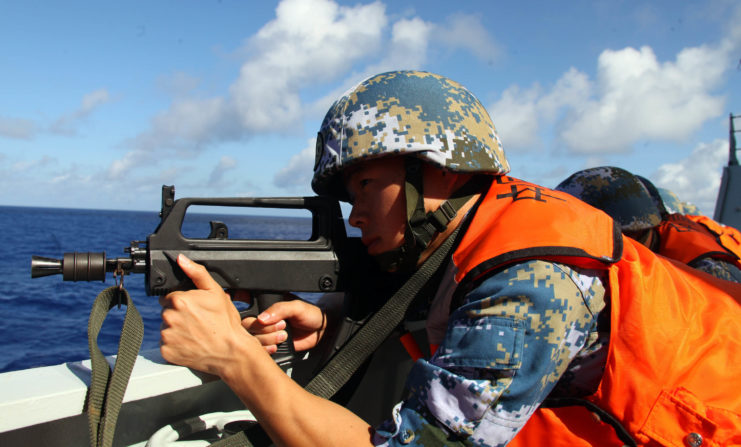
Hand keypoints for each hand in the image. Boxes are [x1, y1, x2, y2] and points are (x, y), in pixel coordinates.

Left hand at [159, 254, 261, 375]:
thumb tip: (181, 260)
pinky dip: (175, 345)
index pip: (171, 297)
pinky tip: (190, 343)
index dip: (184, 302)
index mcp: (179, 300)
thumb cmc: (225, 323)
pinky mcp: (166, 351)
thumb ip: (197, 273)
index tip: (195, 310)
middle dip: (179, 315)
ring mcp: (167, 336)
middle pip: (167, 312)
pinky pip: (166, 344)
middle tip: (197, 321)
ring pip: (166, 328)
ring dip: (176, 330)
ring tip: (195, 333)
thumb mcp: (216, 292)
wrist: (230, 352)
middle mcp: (169, 317)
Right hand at [242, 299, 327, 352]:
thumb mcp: (297, 307)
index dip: (253, 318)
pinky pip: (261, 350)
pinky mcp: (271, 346)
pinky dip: (267, 350)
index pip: (250, 312)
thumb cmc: (311, 314)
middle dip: (263, 329)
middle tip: (282, 326)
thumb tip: (261, 318)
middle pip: (248, 327)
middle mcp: (265, 321)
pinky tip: (277, 346)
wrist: (321, 330)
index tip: (264, 321)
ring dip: (267, 339)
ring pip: (253, 340)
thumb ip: (279, 309)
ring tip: (284, 336)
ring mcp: (267, 334)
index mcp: (268, 307)